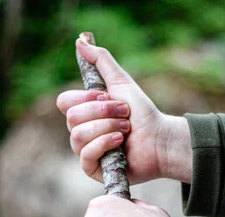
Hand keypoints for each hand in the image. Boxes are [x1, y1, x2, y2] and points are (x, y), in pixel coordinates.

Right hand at [57, 39, 191, 184]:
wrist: (160, 139)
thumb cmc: (142, 113)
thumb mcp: (121, 82)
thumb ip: (101, 61)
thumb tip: (80, 40)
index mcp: (84, 112)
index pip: (64, 102)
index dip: (87, 99)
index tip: (109, 97)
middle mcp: (81, 131)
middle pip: (72, 118)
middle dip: (104, 113)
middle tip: (125, 115)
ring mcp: (85, 151)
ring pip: (78, 136)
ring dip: (107, 127)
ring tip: (126, 129)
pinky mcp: (93, 169)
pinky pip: (85, 156)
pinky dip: (104, 144)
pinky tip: (120, 143)